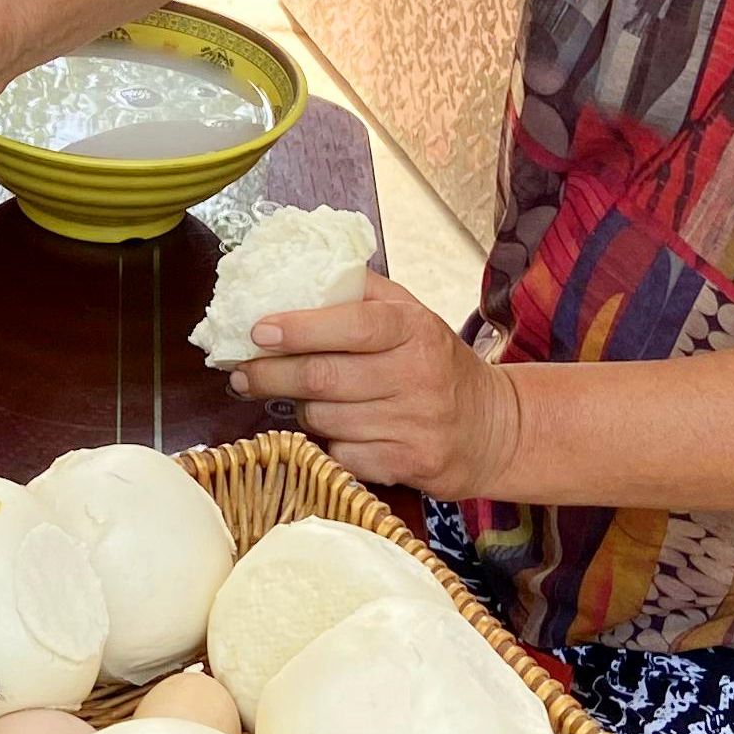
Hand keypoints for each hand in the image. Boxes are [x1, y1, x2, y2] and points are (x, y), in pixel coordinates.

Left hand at [224, 274, 528, 501]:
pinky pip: (342, 455)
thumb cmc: (435, 363)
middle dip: (270, 375)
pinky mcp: (409, 463)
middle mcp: (417, 375)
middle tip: (241, 372)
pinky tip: (334, 430)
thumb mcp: (410, 314)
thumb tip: (297, 270)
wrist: (492, 427)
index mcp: (413, 328)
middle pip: (323, 378)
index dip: (299, 328)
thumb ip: (359, 291)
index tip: (258, 331)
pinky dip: (327, 444)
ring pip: (325, 419)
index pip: (350, 324)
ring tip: (297, 398)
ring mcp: (414, 423)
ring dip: (300, 409)